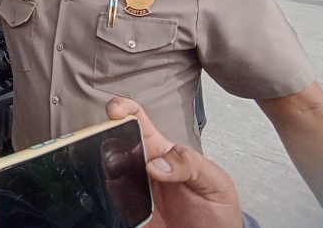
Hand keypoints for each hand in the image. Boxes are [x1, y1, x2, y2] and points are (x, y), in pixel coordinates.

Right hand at [106, 97, 241, 227]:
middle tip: (118, 152)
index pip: (138, 121)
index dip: (124, 108)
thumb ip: (190, 164)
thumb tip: (156, 163)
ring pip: (107, 171)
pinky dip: (110, 198)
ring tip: (127, 182)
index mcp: (162, 151)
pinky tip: (127, 203)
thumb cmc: (216, 209)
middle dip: (106, 140)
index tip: (115, 111)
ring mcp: (134, 190)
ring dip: (108, 170)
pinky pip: (111, 201)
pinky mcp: (129, 213)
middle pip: (114, 143)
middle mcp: (142, 167)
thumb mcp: (214, 181)